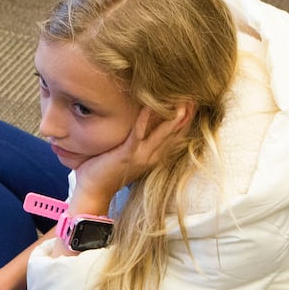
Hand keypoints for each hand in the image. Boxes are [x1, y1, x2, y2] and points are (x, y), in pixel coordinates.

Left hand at [71, 105, 191, 211]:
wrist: (94, 191)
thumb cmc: (105, 171)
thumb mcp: (126, 156)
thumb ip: (136, 144)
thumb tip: (137, 127)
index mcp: (153, 157)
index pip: (175, 136)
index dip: (185, 121)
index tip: (193, 104)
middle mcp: (152, 157)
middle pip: (174, 133)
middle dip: (185, 116)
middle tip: (193, 98)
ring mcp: (141, 156)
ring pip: (163, 133)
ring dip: (173, 117)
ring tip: (182, 101)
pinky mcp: (127, 154)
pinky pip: (138, 133)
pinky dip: (144, 119)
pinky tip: (148, 105)